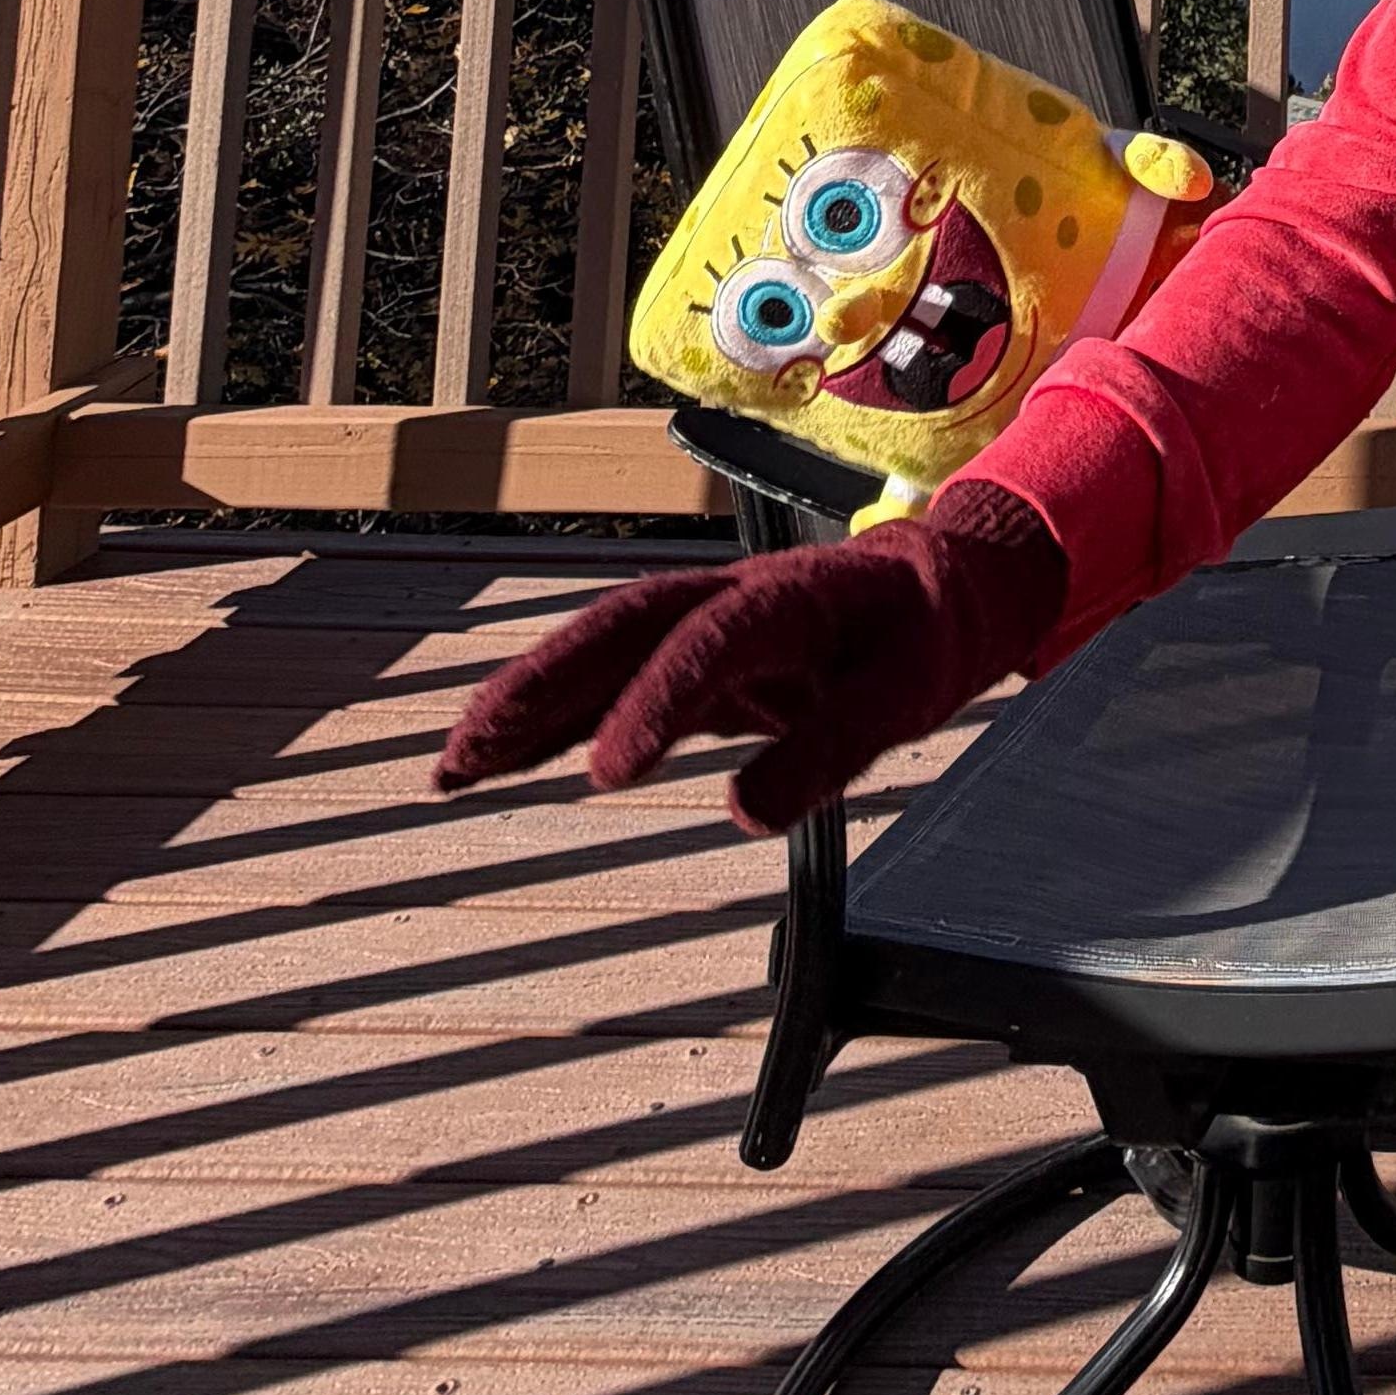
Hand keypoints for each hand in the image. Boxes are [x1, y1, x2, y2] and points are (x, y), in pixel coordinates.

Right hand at [432, 480, 1068, 832]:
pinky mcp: (693, 656)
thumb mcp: (903, 693)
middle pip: (617, 630)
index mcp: (787, 596)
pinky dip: (552, 719)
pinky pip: (611, 680)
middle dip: (539, 687)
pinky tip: (495, 764)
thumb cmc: (927, 633)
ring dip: (525, 703)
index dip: (654, 700)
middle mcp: (727, 598)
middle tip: (468, 753)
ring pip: (599, 652)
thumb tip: (744, 813)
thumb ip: (831, 749)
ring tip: (451, 767)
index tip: (606, 773)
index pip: (707, 641)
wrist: (944, 581)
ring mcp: (703, 623)